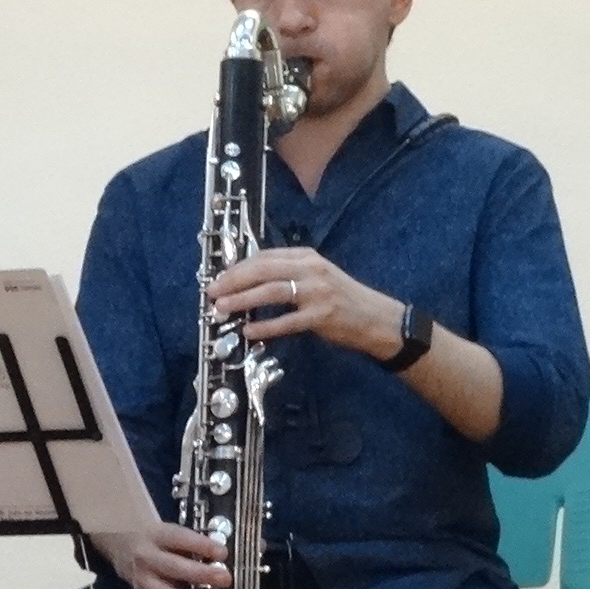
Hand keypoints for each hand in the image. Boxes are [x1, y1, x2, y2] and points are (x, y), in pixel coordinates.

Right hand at [93, 520, 232, 588]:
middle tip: (224, 579)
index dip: (202, 546)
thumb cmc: (157, 538)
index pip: (180, 538)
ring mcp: (141, 579)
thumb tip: (220, 559)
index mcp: (157, 535)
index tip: (222, 553)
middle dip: (200, 574)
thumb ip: (193, 544)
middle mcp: (146, 557)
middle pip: (173, 567)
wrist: (121, 542)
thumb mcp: (171, 532)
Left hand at [208, 247, 404, 360]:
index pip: (265, 256)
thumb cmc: (341, 298)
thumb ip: (287, 274)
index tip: (219, 277)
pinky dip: (265, 326)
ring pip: (271, 292)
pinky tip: (248, 331)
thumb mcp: (315, 276)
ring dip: (242, 300)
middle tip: (212, 291)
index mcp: (306, 256)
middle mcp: (311, 269)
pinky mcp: (322, 316)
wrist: (377, 319)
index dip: (238, 267)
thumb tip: (246, 282)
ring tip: (221, 308)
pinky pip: (287, 321)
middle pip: (263, 270)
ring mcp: (317, 292)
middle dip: (233, 280)